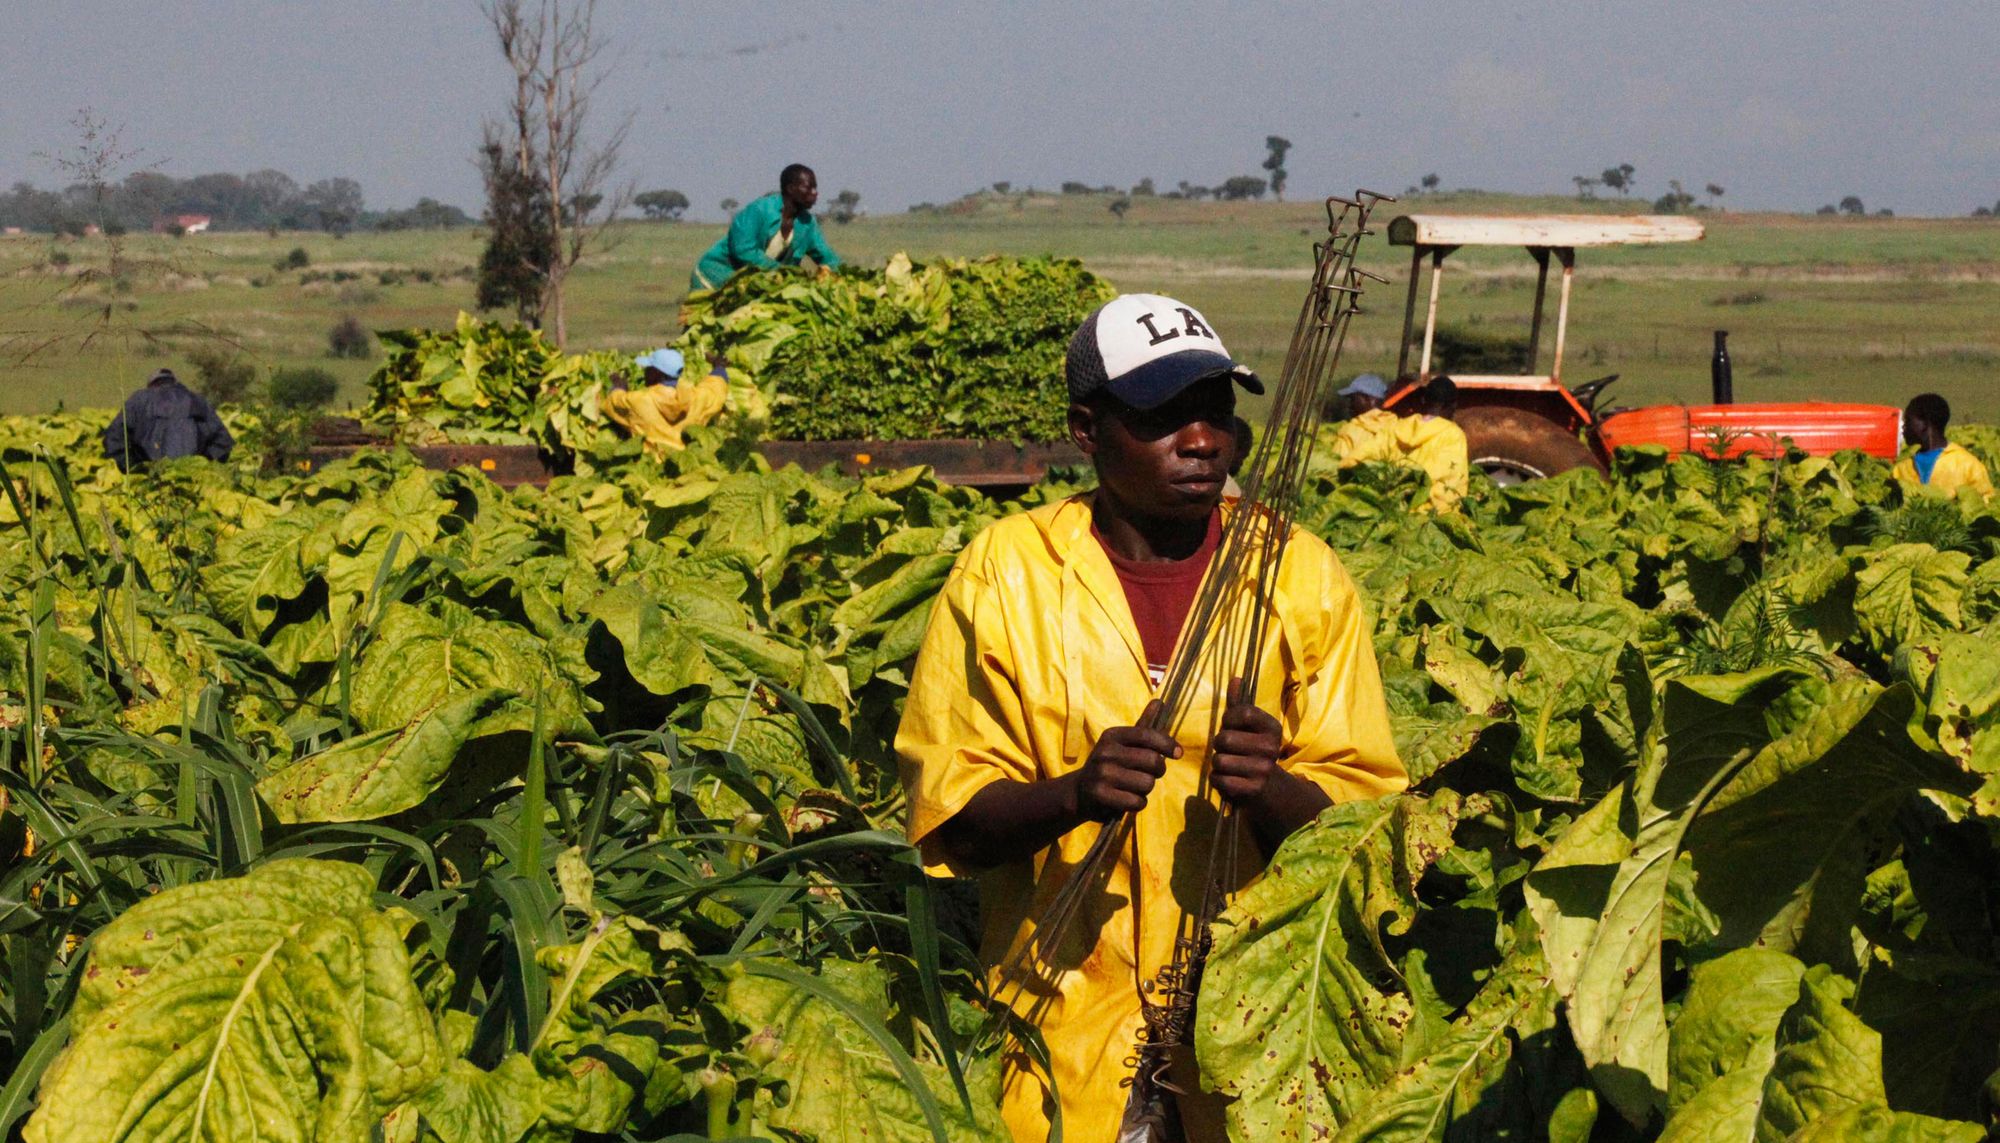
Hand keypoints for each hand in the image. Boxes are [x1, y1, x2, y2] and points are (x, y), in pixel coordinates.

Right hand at [1072, 699, 1179, 820]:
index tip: (1178, 753)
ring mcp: (1102, 774)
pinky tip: (1127, 799)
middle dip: (1158, 770)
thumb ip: (1142, 726)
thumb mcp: (1121, 743)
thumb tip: (1160, 701)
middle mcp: (1105, 752)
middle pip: (1152, 761)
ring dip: (1147, 789)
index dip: (1167, 743)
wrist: (1079, 791)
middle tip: (1151, 774)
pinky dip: (1138, 803)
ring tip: (1134, 787)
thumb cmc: (1109, 765)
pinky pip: (1137, 801)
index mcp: (1112, 736)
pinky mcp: (1101, 795)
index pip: (1147, 735)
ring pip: (1147, 784)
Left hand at [1210, 679, 1282, 807]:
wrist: (1268, 787)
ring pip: (1219, 760)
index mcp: (1273, 728)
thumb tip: (1236, 678)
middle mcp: (1272, 748)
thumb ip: (1239, 704)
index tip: (1230, 726)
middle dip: (1219, 744)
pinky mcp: (1253, 789)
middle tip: (1228, 750)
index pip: (1243, 713)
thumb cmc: (1252, 749)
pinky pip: (1219, 779)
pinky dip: (1217, 779)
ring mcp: (1263, 770)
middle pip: (1225, 739)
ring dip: (1217, 763)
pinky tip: (1228, 778)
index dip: (1228, 719)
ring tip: (1228, 764)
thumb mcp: (1249, 727)